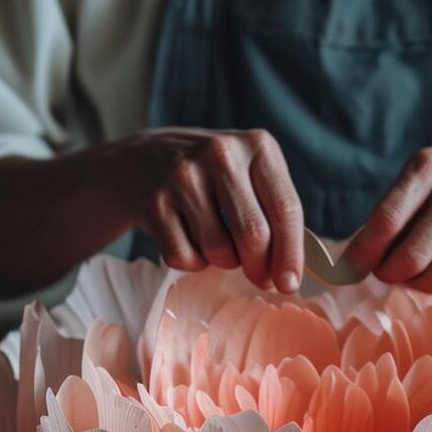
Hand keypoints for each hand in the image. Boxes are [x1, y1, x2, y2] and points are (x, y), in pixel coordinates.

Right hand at [111, 128, 304, 292]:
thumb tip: (288, 274)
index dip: (291, 255)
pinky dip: (192, 262)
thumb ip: (274, 213)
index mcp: (257, 146)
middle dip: (260, 268)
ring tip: (217, 242)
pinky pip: (185, 257)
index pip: (286, 209)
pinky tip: (188, 239)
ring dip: (224, 261)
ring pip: (219, 251)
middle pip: (254, 234)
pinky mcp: (155, 202)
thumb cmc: (211, 175)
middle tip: (260, 278)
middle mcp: (221, 155)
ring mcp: (184, 177)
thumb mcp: (249, 174)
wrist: (141, 160)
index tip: (290, 284)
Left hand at [341, 131, 431, 292]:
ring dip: (417, 282)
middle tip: (388, 273)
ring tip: (416, 271)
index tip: (353, 267)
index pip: (384, 222)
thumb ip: (394, 209)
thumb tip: (351, 255)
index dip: (363, 254)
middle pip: (408, 258)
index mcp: (427, 168)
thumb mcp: (428, 174)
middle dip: (389, 274)